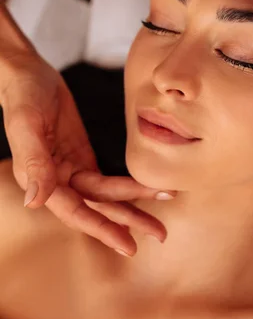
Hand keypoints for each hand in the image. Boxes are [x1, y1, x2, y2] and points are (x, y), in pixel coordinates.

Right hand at [0, 51, 171, 254]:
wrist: (29, 74)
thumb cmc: (23, 95)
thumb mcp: (26, 125)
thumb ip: (33, 163)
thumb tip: (34, 202)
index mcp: (38, 179)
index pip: (75, 210)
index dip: (101, 228)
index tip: (127, 244)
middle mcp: (55, 181)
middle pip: (96, 207)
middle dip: (127, 221)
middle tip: (160, 234)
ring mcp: (70, 169)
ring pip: (105, 194)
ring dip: (133, 204)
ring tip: (163, 212)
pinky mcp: (81, 157)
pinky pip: (106, 179)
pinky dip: (126, 187)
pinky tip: (145, 192)